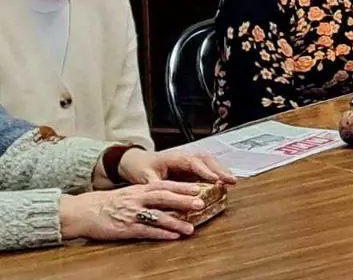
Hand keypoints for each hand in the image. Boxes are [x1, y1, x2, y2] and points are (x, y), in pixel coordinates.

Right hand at [58, 181, 205, 242]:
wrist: (83, 211)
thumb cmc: (107, 202)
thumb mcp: (129, 192)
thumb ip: (147, 193)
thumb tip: (169, 195)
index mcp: (139, 189)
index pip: (165, 185)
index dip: (182, 187)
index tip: (199, 188)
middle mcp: (138, 199)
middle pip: (165, 198)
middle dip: (183, 201)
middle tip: (201, 204)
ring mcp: (132, 214)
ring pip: (159, 217)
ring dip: (176, 223)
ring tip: (191, 228)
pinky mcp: (126, 228)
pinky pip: (147, 231)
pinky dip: (161, 234)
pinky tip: (173, 237)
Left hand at [117, 147, 235, 185]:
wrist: (136, 161)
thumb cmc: (141, 168)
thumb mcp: (145, 179)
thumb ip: (157, 187)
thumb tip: (166, 198)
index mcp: (173, 157)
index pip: (192, 162)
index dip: (205, 171)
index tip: (215, 179)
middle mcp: (184, 155)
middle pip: (206, 159)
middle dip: (220, 169)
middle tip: (231, 180)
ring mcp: (189, 158)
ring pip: (209, 160)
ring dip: (221, 169)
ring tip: (232, 180)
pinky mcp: (191, 165)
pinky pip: (207, 165)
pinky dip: (217, 171)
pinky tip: (224, 179)